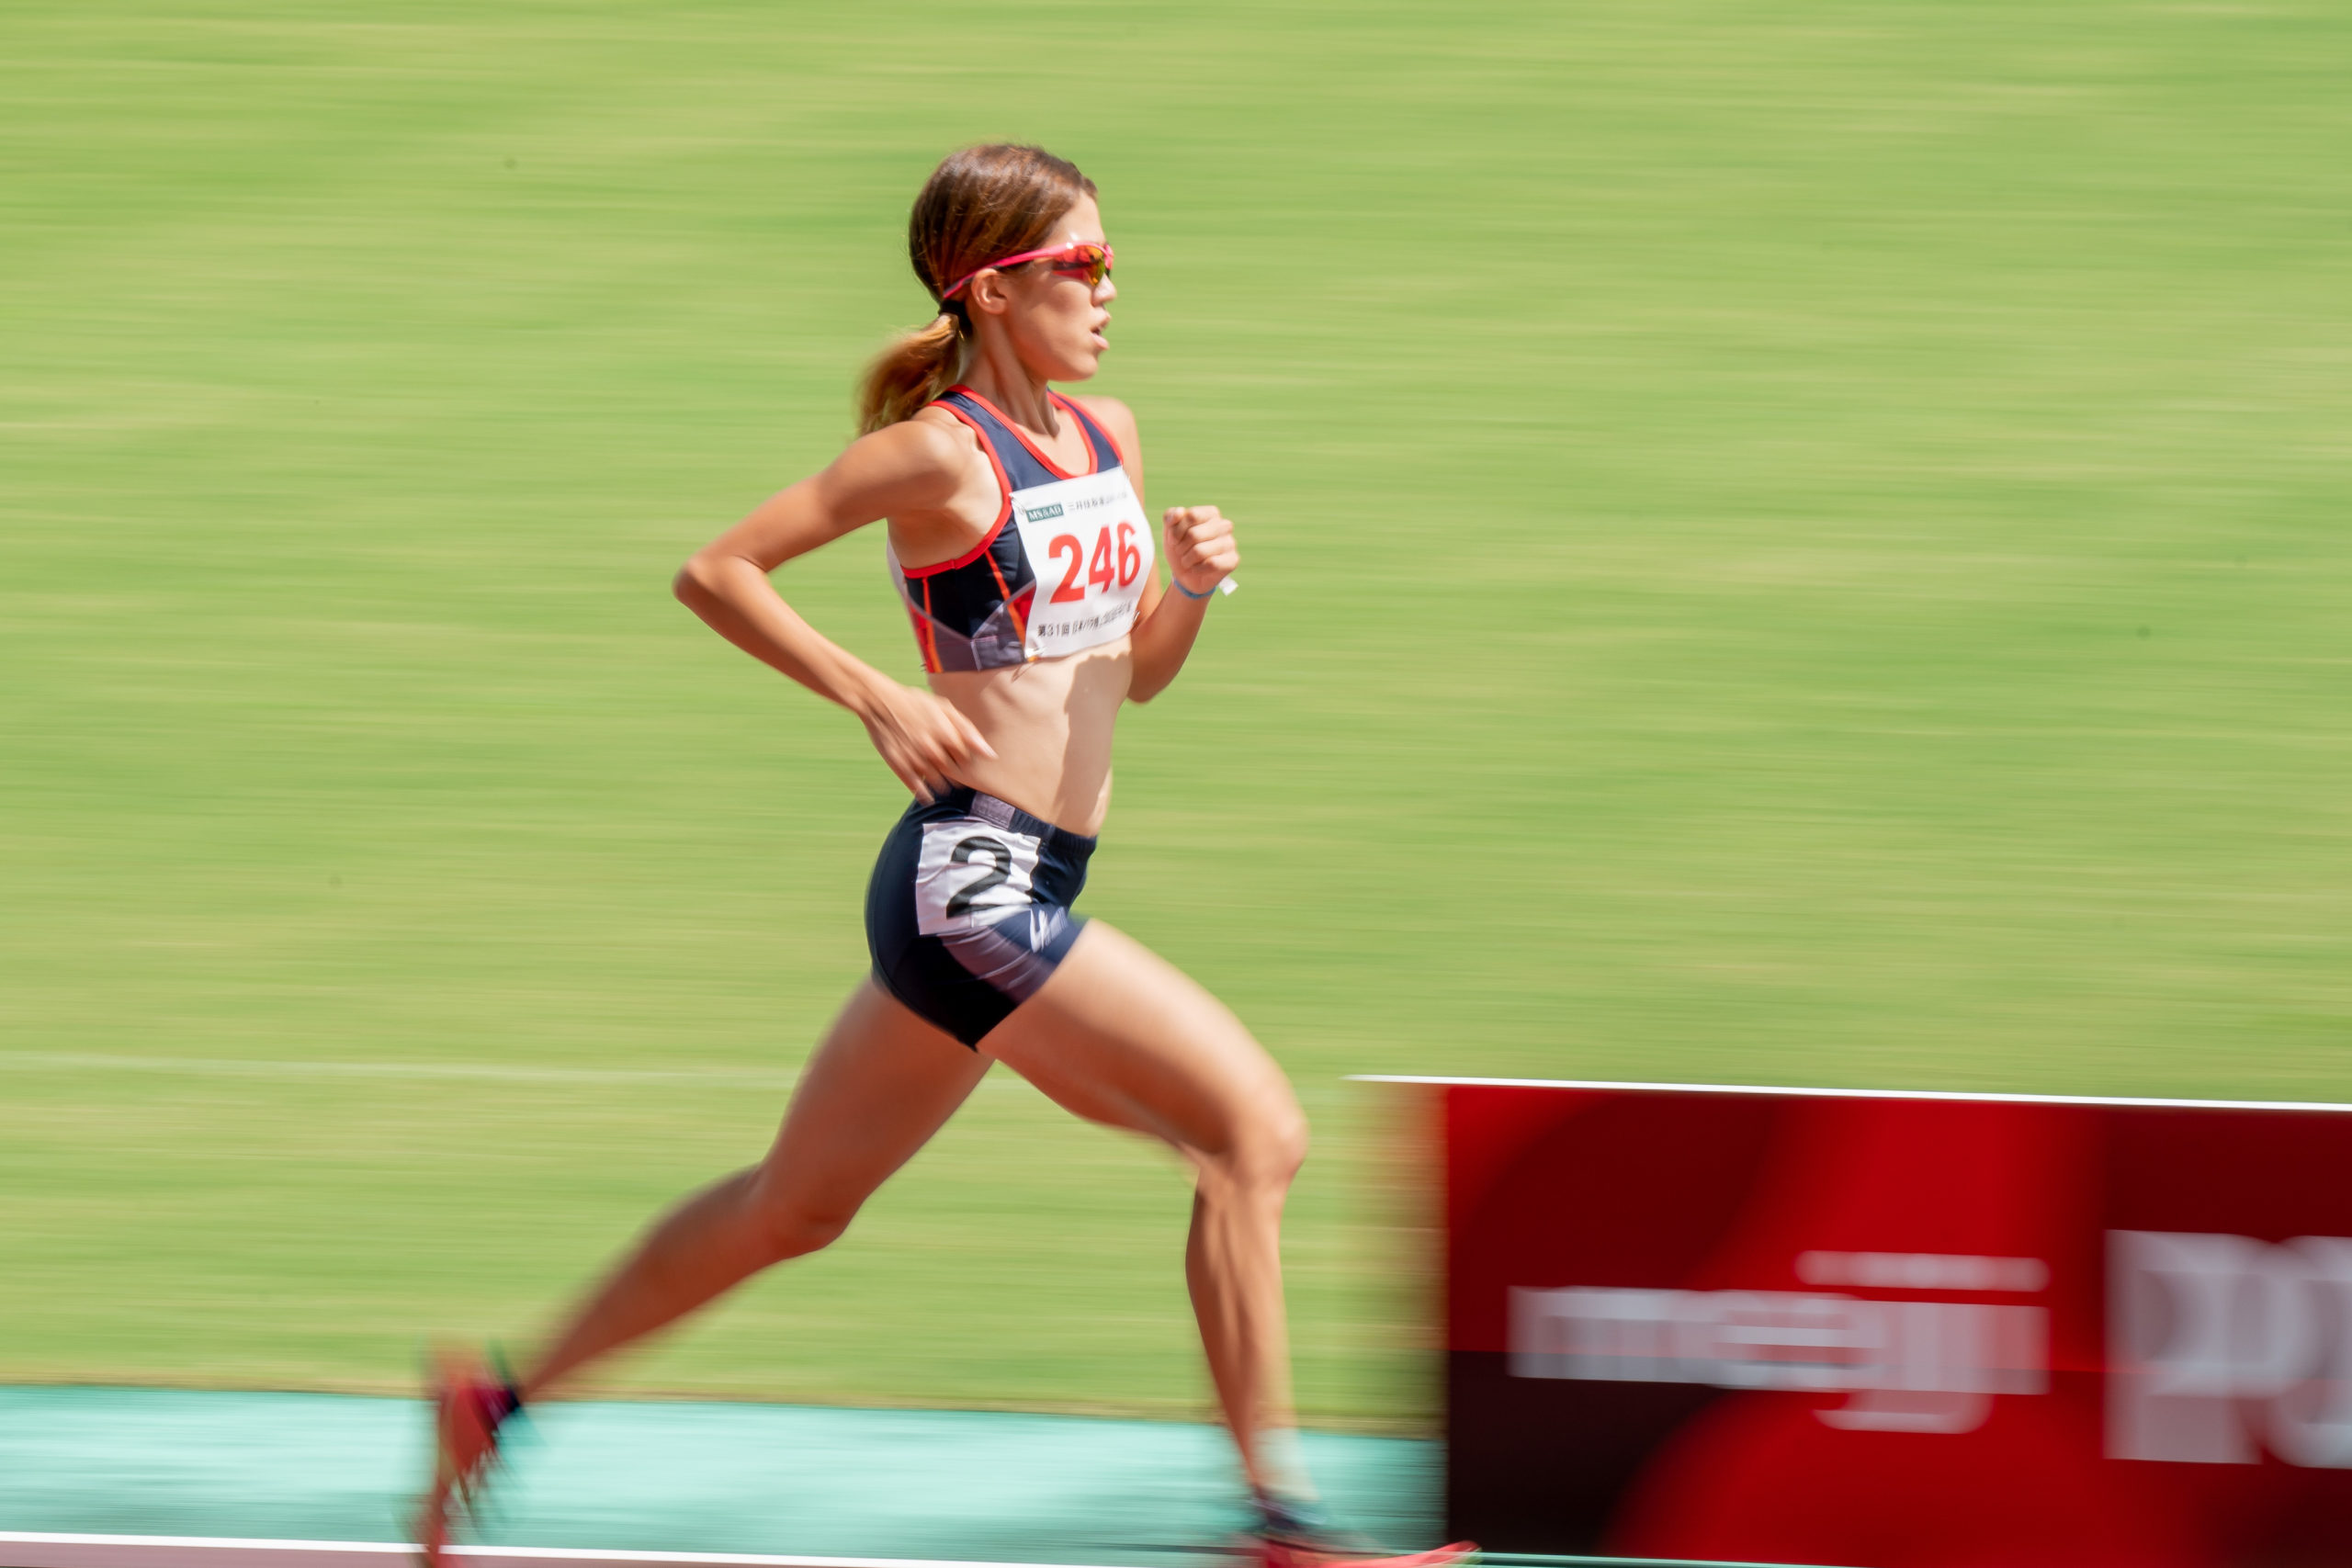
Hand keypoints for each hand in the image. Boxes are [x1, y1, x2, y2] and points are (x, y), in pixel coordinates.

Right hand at [854, 678, 996, 802]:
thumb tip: (990, 755)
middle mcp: (932, 750)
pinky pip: (918, 788)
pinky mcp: (899, 766)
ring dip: (942, 784)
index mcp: (946, 734)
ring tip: (942, 780)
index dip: (965, 758)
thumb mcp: (943, 708)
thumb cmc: (914, 703)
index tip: (960, 755)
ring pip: (938, 783)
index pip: (966, 758)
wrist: (879, 702)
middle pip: (953, 772)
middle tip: (952, 768)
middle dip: (955, 772)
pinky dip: (924, 794)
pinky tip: (928, 795)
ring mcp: (915, 760)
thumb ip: (967, 730)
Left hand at [1162, 505, 1239, 597]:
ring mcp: (1230, 542)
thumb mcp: (1169, 531)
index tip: (1173, 540)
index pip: (1192, 515)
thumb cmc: (1180, 549)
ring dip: (1187, 560)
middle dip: (1180, 547)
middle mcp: (1224, 525)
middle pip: (1194, 534)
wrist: (1185, 575)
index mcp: (1211, 513)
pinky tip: (1197, 569)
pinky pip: (1211, 564)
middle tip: (1181, 553)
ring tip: (1188, 561)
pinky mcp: (1233, 560)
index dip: (1177, 531)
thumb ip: (1170, 516)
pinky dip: (1197, 569)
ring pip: (1200, 551)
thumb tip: (1180, 511)